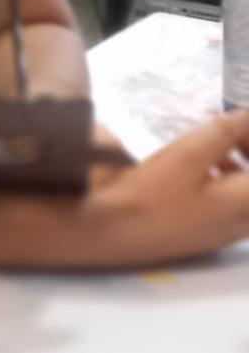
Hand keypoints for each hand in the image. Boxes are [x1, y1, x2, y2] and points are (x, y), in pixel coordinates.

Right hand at [82, 110, 248, 264]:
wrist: (117, 233)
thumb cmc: (153, 193)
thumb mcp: (188, 154)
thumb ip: (223, 132)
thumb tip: (245, 116)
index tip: (237, 120)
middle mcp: (247, 220)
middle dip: (246, 151)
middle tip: (230, 131)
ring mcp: (229, 233)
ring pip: (247, 196)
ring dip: (240, 168)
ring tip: (212, 150)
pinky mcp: (210, 237)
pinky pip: (235, 208)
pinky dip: (227, 185)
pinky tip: (198, 175)